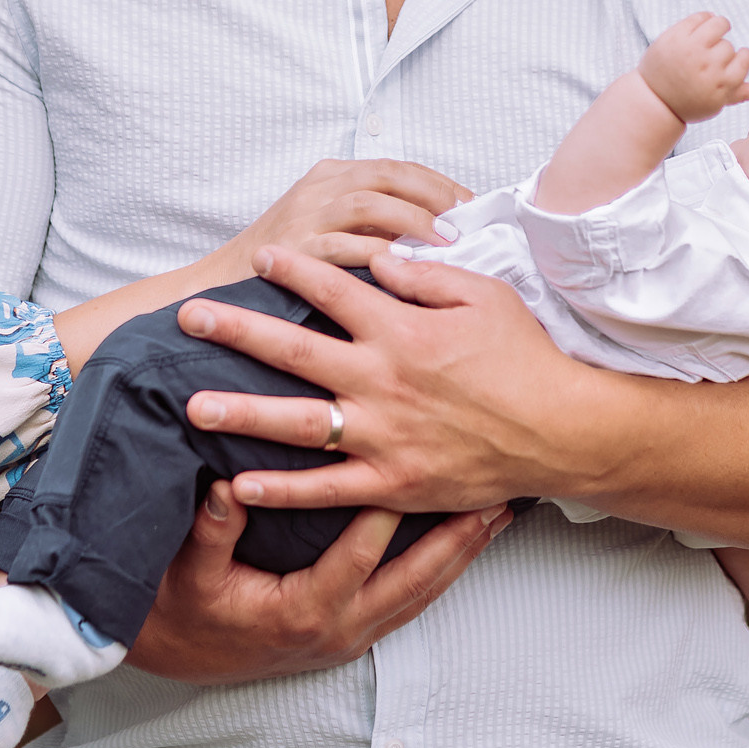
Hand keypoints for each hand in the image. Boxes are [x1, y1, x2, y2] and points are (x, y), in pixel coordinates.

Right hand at [124, 479, 511, 682]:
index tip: (419, 468)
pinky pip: (411, 601)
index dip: (388, 512)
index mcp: (301, 611)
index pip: (359, 556)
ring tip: (497, 515)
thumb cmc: (183, 608)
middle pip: (414, 581)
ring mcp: (350, 636)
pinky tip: (464, 545)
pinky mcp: (354, 635)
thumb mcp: (188, 571)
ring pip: (422, 595)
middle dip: (456, 540)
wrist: (178, 657)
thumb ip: (212, 531)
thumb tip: (227, 488)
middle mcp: (337, 629)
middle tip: (494, 500)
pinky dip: (442, 572)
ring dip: (460, 556)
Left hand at [177, 246, 610, 512]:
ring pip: (295, 424)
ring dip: (239, 414)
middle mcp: (380, 381)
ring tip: (192, 407)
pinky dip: (282, 490)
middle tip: (188, 318)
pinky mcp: (391, 482)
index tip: (260, 258)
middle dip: (235, 331)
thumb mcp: (482, 295)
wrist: (560, 430)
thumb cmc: (525, 357)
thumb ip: (424, 275)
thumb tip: (379, 258)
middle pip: (292, 352)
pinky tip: (240, 485)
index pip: (332, 289)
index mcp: (401, 330)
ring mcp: (382, 436)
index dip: (292, 270)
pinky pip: (325, 490)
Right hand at [210, 159, 472, 281]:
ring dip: (414, 220)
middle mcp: (319, 189)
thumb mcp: (327, 226)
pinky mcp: (295, 250)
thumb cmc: (284, 262)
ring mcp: (305, 217)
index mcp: (331, 176)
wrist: (220, 285)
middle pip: (389, 176)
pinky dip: (380, 254)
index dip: (438, 182)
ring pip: (370, 203)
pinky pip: (344, 246)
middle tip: (467, 220)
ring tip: (446, 241)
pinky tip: (406, 269)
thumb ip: (372, 222)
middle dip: (435, 195)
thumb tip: (434, 231)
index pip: (397, 167)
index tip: (470, 204)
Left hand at [638, 13, 748, 122]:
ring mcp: (691, 50)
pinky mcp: (675, 37)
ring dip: (720, 26)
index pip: (745, 58)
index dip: (741, 57)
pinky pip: (699, 17)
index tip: (732, 60)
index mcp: (722, 84)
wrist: (653, 99)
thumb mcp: (715, 104)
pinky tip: (703, 24)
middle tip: (713, 55)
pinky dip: (705, 18)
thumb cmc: (687, 103)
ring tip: (714, 31)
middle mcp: (709, 66)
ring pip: (719, 24)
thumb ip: (739, 94)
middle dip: (723, 49)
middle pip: (729, 46)